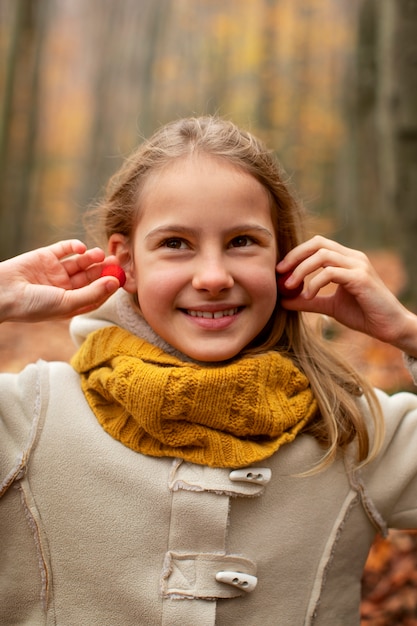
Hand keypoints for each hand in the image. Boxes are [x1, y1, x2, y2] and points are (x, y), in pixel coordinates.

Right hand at [0, 240, 120, 322]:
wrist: (2, 292)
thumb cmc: (34, 305)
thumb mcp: (67, 303)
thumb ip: (92, 292)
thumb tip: (115, 282)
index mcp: (70, 304)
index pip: (96, 294)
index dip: (109, 286)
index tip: (121, 278)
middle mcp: (65, 288)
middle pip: (90, 277)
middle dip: (104, 269)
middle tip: (117, 261)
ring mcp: (55, 272)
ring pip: (80, 262)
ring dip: (91, 258)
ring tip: (100, 254)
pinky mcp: (46, 257)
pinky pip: (64, 249)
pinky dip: (74, 246)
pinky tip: (81, 248)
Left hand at [276, 236, 416, 356]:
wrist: (389, 328)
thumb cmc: (362, 315)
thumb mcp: (329, 307)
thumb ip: (308, 301)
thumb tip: (282, 301)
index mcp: (346, 259)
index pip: (317, 244)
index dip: (296, 254)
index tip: (280, 271)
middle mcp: (353, 257)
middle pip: (318, 243)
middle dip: (295, 256)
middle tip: (279, 273)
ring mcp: (358, 265)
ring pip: (322, 255)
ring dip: (301, 270)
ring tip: (289, 287)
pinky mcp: (361, 278)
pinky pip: (331, 272)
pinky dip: (314, 283)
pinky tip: (307, 296)